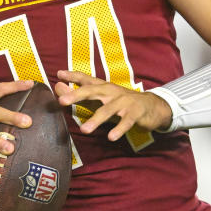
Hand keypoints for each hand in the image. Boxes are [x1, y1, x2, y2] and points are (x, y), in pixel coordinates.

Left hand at [54, 71, 171, 140]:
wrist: (152, 106)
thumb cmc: (120, 102)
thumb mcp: (99, 97)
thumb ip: (78, 93)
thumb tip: (57, 87)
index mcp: (102, 87)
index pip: (86, 79)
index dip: (72, 76)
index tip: (59, 74)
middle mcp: (111, 92)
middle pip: (92, 91)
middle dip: (77, 95)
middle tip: (62, 101)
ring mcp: (124, 102)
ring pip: (108, 110)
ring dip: (96, 119)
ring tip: (84, 130)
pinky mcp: (135, 113)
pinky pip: (126, 122)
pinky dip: (119, 129)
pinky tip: (111, 137)